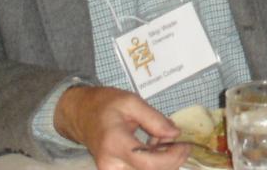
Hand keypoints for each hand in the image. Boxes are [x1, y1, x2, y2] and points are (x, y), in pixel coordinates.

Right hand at [54, 85, 189, 169]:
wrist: (81, 114)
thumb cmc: (105, 104)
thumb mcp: (131, 102)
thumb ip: (154, 119)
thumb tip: (175, 134)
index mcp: (115, 142)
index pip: (148, 162)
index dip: (172, 157)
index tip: (185, 144)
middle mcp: (110, 163)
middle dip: (171, 159)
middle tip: (178, 140)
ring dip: (162, 161)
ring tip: (160, 139)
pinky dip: (152, 163)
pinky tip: (153, 147)